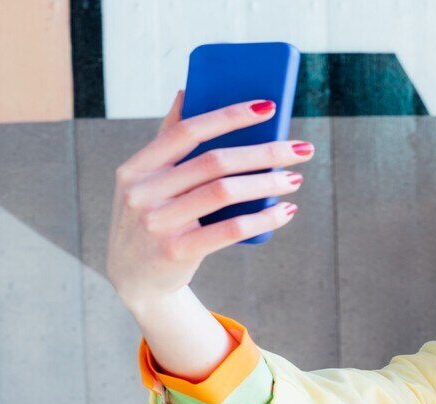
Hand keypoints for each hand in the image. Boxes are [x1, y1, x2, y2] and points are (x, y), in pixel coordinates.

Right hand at [105, 88, 314, 308]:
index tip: (269, 107)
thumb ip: (167, 141)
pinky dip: (263, 218)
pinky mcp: (176, 251)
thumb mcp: (146, 182)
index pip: (188, 131)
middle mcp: (142, 192)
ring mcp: (158, 223)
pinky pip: (230, 229)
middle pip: (215, 162)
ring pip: (225, 192)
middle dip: (264, 152)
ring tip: (295, 178)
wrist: (136, 280)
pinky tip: (285, 211)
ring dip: (268, 182)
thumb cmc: (152, 221)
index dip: (230, 116)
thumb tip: (187, 92)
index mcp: (136, 168)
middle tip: (300, 149)